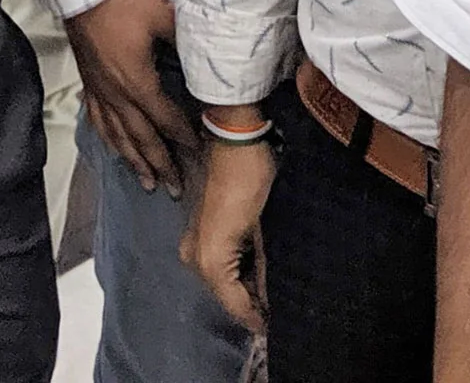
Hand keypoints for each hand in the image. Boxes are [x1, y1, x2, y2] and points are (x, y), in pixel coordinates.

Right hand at [65, 0, 192, 195]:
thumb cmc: (125, 0)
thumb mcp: (164, 16)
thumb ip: (188, 39)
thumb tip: (213, 53)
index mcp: (137, 81)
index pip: (165, 119)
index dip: (183, 139)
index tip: (198, 156)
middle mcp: (117, 94)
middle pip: (141, 138)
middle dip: (160, 165)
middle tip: (174, 189)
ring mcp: (100, 91)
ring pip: (118, 136)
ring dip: (134, 162)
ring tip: (147, 182)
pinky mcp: (89, 83)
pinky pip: (99, 121)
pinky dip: (110, 141)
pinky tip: (116, 150)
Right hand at [182, 134, 272, 336]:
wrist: (234, 142)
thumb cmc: (251, 180)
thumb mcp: (262, 229)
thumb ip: (261, 268)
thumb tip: (266, 295)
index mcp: (210, 261)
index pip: (235, 302)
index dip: (253, 316)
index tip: (269, 327)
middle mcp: (195, 258)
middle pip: (225, 293)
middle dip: (249, 301)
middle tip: (275, 309)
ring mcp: (194, 245)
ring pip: (222, 278)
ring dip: (244, 285)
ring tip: (270, 293)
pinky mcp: (200, 232)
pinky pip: (220, 262)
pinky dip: (238, 268)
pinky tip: (256, 270)